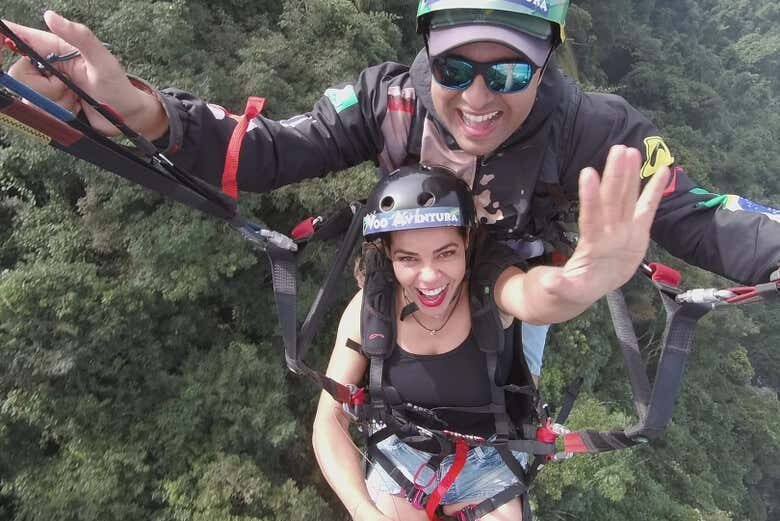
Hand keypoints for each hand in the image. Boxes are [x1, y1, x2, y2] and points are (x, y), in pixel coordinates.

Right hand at [2, 11, 166, 137]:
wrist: (126, 118)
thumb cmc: (118, 87)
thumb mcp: (104, 61)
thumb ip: (81, 37)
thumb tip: (51, 16)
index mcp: (57, 49)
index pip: (23, 38)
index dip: (6, 37)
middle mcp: (48, 66)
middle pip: (20, 74)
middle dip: (45, 87)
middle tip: (69, 88)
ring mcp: (47, 87)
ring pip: (30, 96)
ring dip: (56, 102)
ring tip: (75, 100)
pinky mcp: (49, 106)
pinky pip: (39, 111)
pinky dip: (58, 113)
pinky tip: (73, 109)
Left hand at [558, 145, 669, 303]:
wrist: (591, 285)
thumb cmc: (576, 286)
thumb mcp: (567, 290)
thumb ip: (559, 285)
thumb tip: (547, 283)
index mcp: (592, 244)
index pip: (590, 217)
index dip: (590, 197)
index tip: (588, 173)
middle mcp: (608, 231)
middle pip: (612, 200)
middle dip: (614, 175)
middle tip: (617, 149)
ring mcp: (623, 229)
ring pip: (627, 198)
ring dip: (630, 175)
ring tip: (631, 151)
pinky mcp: (638, 232)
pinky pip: (647, 208)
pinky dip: (655, 191)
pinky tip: (663, 170)